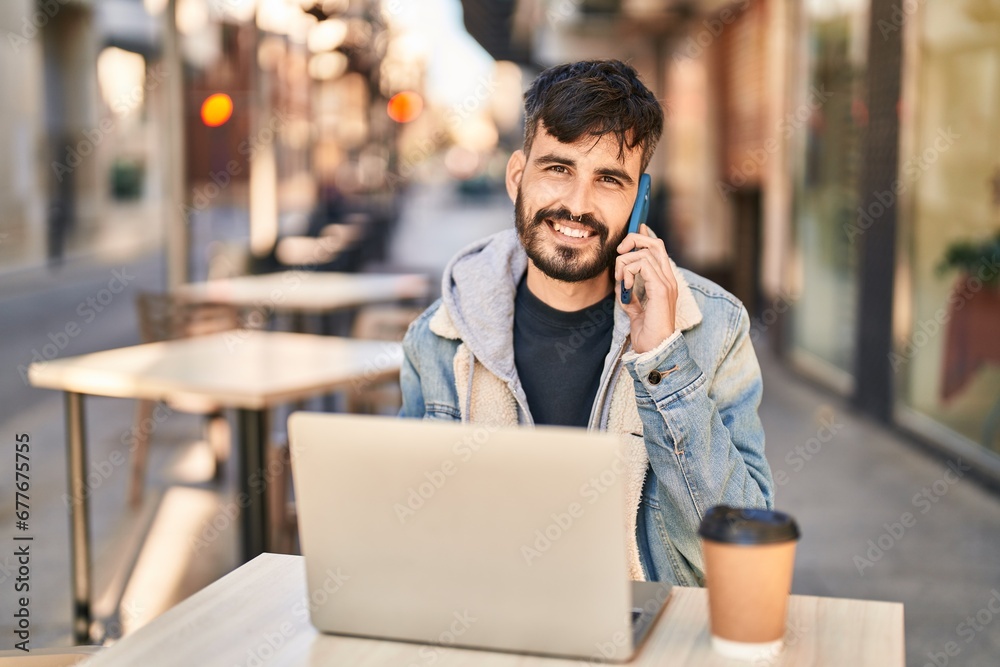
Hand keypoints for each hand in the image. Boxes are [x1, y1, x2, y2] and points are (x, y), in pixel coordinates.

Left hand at [614, 224, 677, 353]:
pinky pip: (643, 265)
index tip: (626, 241)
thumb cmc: (648, 334)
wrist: (656, 350)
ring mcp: (666, 283)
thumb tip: (620, 283)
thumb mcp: (635, 311)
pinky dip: (629, 272)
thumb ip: (630, 295)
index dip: (642, 238)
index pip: (657, 249)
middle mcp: (668, 279)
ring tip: (621, 281)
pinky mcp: (661, 289)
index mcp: (664, 282)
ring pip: (645, 253)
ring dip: (625, 263)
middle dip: (634, 240)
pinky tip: (627, 287)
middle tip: (619, 253)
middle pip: (655, 243)